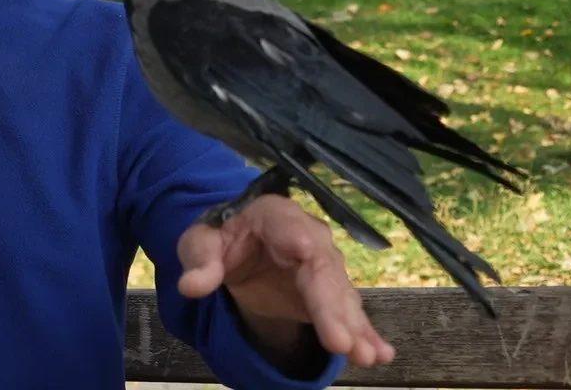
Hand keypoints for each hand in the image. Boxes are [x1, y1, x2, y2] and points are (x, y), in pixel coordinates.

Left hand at [176, 194, 395, 367]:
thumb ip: (199, 260)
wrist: (237, 244)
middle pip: (324, 271)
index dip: (304, 246)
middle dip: (334, 307)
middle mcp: (310, 237)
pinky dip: (363, 333)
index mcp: (276, 216)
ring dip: (354, 326)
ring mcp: (323, 266)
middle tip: (342, 342)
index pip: (292, 229)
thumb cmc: (220, 237)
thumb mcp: (199, 242)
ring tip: (366, 355)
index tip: (309, 260)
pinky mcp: (328, 293)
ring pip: (341, 296)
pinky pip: (347, 312)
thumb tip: (191, 286)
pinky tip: (380, 353)